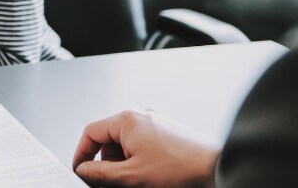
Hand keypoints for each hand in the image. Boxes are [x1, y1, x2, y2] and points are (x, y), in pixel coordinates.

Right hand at [72, 110, 219, 187]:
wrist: (216, 169)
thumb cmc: (180, 170)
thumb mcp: (131, 177)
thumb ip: (100, 174)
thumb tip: (83, 170)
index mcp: (127, 120)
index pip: (91, 132)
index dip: (82, 154)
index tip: (81, 171)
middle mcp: (141, 117)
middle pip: (109, 138)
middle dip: (107, 162)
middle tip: (112, 182)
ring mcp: (156, 123)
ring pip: (126, 143)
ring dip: (124, 163)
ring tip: (136, 180)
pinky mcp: (167, 132)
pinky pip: (143, 144)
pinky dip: (139, 160)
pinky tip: (148, 175)